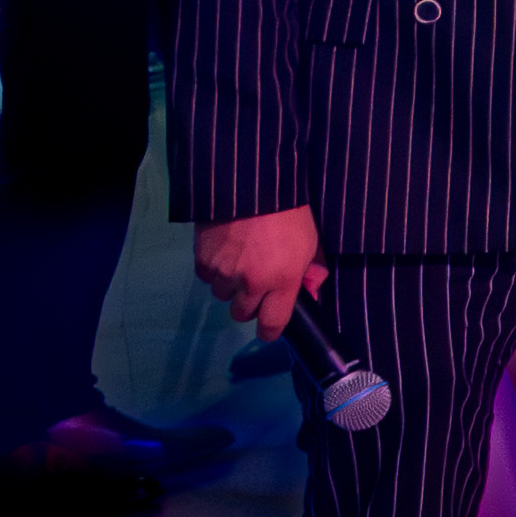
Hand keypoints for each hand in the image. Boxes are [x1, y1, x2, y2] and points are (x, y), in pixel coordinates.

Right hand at [196, 207, 327, 339]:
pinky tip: (224, 252)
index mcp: (282, 281)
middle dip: (249, 304)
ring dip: (230, 286)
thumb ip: (312, 273)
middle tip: (256, 287)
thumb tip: (311, 295)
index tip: (268, 330)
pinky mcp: (203, 259)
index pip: (272, 323)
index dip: (269, 331)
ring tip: (240, 263)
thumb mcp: (312, 242)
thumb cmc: (290, 212)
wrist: (253, 185)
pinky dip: (214, 270)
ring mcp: (224, 272)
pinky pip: (207, 277)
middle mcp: (251, 283)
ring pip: (223, 295)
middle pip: (242, 314)